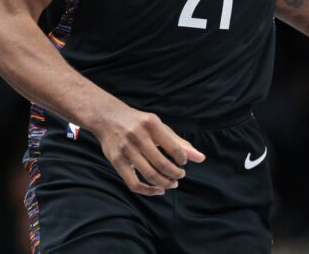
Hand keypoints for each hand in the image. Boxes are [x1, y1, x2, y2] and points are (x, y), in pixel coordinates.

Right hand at [90, 100, 205, 196]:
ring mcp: (126, 149)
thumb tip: (201, 158)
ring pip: (149, 174)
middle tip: (180, 176)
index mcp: (151, 124)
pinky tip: (158, 190)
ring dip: (165, 183)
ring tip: (172, 183)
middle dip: (175, 174)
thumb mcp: (159, 127)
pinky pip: (134, 183)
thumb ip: (179, 143)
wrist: (108, 118)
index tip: (183, 162)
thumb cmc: (139, 124)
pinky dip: (148, 191)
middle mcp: (138, 136)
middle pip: (162, 164)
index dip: (182, 159)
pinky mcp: (116, 161)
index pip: (174, 148)